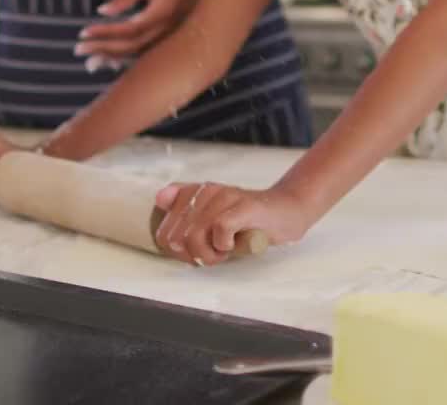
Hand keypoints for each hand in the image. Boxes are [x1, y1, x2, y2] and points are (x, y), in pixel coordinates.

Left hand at [76, 0, 219, 59]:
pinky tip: (115, 63)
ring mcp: (173, 39)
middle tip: (79, 51)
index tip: (82, 33)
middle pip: (130, 49)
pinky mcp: (176, 40)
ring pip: (141, 57)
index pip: (127, 30)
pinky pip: (150, 55)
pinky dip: (130, 60)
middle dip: (102, 51)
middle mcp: (168, 32)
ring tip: (92, 64)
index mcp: (162, 14)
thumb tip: (103, 9)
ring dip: (114, 60)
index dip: (104, 34)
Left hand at [153, 182, 317, 265]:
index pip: (164, 233)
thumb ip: (185, 210)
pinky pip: (220, 230)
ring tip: (226, 250)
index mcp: (195, 193)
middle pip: (177, 237)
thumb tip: (159, 198)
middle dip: (193, 255)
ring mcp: (226, 197)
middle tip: (215, 254)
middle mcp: (207, 191)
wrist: (288, 211)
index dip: (179, 253)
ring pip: (195, 235)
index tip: (198, 254)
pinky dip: (225, 245)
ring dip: (210, 254)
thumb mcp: (213, 219)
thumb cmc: (249, 220)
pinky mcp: (245, 206)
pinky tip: (235, 244)